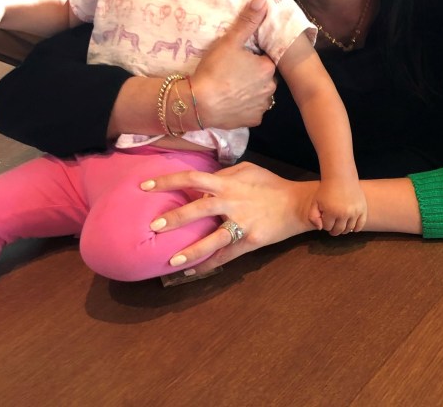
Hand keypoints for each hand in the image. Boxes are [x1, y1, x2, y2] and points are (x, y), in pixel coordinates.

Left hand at [141, 162, 318, 274]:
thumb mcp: (248, 170)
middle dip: (174, 218)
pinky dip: (209, 265)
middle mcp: (233, 202)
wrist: (298, 204)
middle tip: (152, 227)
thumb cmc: (271, 185)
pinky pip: (226, 255)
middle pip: (198, 209)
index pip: (193, 178)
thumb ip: (224, 174)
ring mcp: (242, 223)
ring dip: (191, 250)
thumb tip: (201, 180)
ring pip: (212, 238)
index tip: (145, 186)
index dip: (168, 181)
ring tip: (171, 261)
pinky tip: (192, 273)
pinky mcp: (251, 240)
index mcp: (229, 183)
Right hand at [191, 0, 276, 129]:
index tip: (238, 59)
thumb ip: (247, 22)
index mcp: (267, 67)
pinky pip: (253, 111)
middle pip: (264, 77)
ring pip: (261, 94)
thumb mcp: (230, 42)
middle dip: (253, 74)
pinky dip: (246, 107)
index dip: (252, 58)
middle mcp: (270, 88)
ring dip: (251, 91)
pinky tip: (232, 103)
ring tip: (231, 88)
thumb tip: (263, 0)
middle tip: (233, 73)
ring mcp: (263, 106)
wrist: (199, 103)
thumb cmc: (215, 70)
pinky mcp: (254, 120)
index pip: (265, 59)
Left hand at [309, 177, 367, 235]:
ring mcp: (354, 212)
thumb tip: (320, 229)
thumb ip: (313, 217)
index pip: (327, 227)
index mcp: (331, 212)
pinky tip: (352, 227)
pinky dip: (356, 229)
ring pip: (349, 229)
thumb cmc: (326, 189)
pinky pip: (361, 225)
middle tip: (333, 226)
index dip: (325, 224)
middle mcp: (344, 214)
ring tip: (341, 225)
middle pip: (338, 230)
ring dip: (344, 229)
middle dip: (334, 230)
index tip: (326, 220)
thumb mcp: (315, 202)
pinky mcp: (362, 209)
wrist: (341, 177)